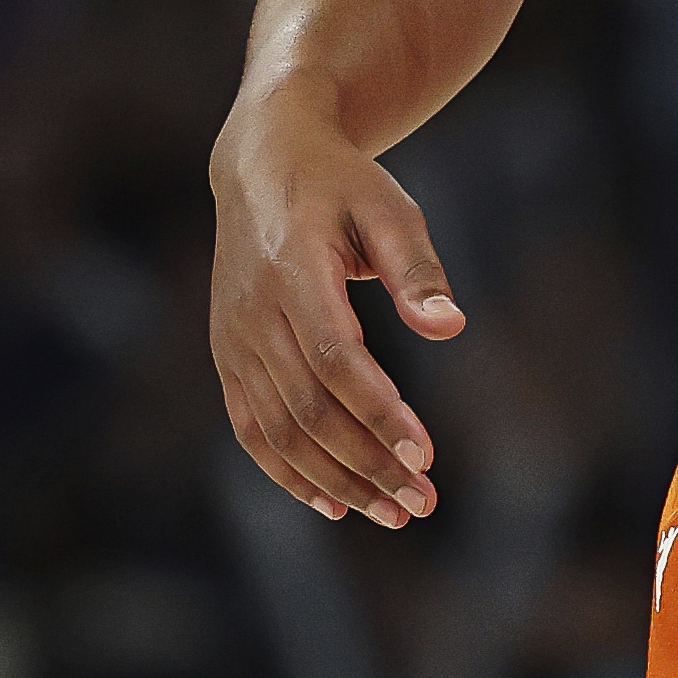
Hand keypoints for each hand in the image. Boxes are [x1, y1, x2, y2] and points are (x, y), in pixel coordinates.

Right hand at [207, 106, 462, 523]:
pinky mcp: (227, 355)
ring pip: (278, 431)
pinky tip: (334, 505)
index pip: (334, 360)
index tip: (424, 454)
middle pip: (308, 409)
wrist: (262, 164)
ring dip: (336, 481)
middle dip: (367, 464)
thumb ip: (418, 268)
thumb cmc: (341, 185)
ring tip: (393, 512)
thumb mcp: (389, 207)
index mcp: (292, 270)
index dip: (378, 413)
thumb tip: (451, 327)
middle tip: (423, 502)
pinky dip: (288, 473)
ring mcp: (232, 338)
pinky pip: (251, 428)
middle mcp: (252, 312)